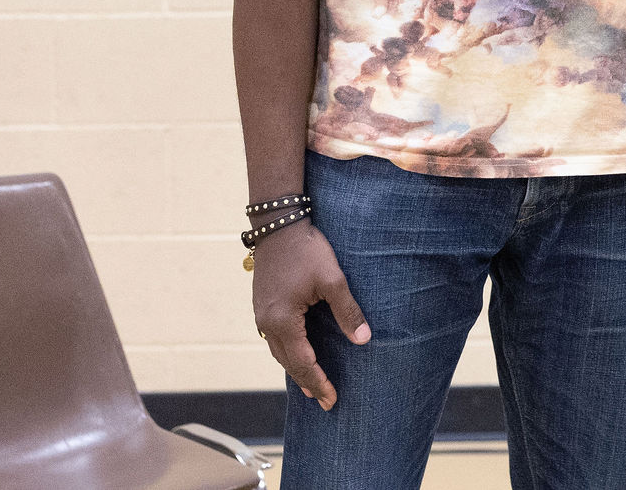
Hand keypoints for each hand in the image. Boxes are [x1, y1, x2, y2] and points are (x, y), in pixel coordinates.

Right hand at [251, 223, 371, 410]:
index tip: (331, 399)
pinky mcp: (262, 305)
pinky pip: (274, 338)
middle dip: (307, 381)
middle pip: (287, 362)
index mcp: (283, 321)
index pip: (302, 362)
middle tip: (324, 401)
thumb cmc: (307, 250)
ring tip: (311, 384)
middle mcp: (266, 323)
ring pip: (278, 351)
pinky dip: (288, 351)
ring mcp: (261, 314)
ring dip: (295, 368)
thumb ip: (348, 311)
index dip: (318, 382)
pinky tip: (298, 353)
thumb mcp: (332, 280)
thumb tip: (364, 340)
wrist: (279, 225)